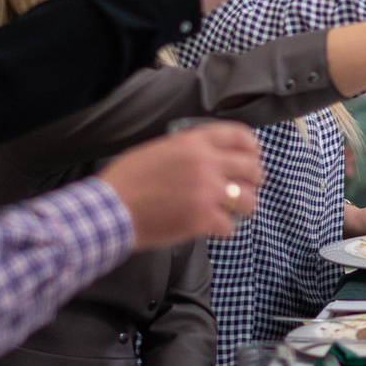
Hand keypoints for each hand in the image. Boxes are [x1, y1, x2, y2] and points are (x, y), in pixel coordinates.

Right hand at [95, 124, 265, 247]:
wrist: (110, 209)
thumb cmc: (126, 180)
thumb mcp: (157, 149)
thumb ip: (186, 149)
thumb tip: (205, 154)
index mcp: (193, 142)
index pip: (240, 136)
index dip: (252, 148)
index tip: (253, 157)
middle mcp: (206, 163)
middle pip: (252, 168)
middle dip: (254, 180)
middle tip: (247, 188)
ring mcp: (207, 192)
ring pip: (248, 199)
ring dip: (244, 206)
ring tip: (236, 211)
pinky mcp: (202, 219)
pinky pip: (231, 226)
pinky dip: (224, 229)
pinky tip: (214, 228)